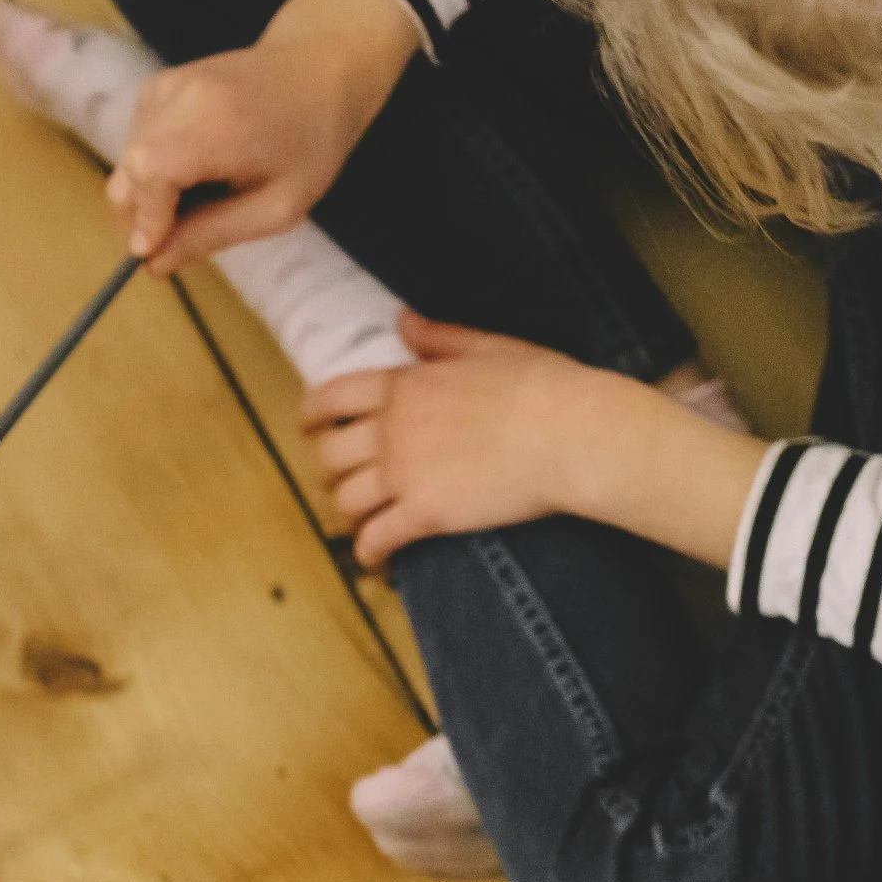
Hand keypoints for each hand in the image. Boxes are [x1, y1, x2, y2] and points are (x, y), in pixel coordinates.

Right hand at [107, 0, 416, 270]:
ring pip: (127, 162)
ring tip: (201, 193)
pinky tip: (194, 166)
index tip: (152, 255)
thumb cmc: (310, 142)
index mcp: (217, 125)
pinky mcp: (158, 86)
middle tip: (180, 235)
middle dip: (143, 215)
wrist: (320, 66)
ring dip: (151, 192)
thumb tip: (152, 265)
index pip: (149, 174)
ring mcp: (165, 87)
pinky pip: (135, 143)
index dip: (145, 220)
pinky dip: (154, 166)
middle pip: (128, 174)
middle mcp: (182, 98)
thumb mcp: (278, 206)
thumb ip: (212, 234)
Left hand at [307, 313, 636, 565]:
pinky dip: (368, 554)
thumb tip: (402, 320)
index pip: (328, 399)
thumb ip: (437, 338)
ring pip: (345, 501)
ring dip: (348, 513)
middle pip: (328, 456)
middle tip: (340, 479)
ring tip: (361, 520)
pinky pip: (375, 540)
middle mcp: (391, 430)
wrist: (574, 435)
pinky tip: (375, 561)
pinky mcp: (423, 515)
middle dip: (328, 471)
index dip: (309, 417)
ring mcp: (403, 474)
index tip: (307, 428)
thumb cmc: (543, 386)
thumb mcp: (487, 347)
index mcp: (402, 386)